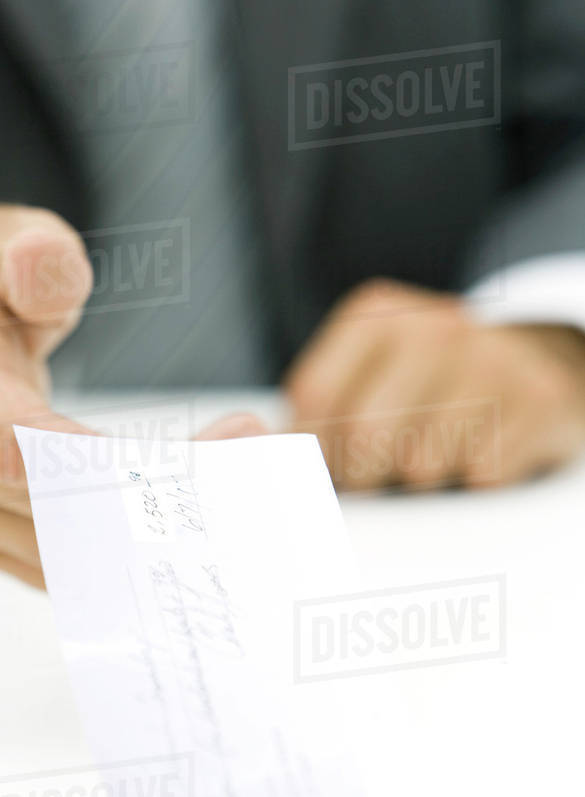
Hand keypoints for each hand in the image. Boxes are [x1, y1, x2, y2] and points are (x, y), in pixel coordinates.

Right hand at [0, 200, 264, 585]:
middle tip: (249, 454)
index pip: (9, 436)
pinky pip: (68, 568)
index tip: (172, 470)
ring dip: (162, 526)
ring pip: (74, 552)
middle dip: (162, 495)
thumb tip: (53, 278)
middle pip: (62, 509)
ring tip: (243, 476)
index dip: (85, 466)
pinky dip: (133, 551)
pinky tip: (197, 516)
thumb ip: (27, 252)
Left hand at [285, 279, 584, 490]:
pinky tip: (479, 452)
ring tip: (434, 456)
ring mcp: (490, 358)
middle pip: (364, 436)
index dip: (312, 450)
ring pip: (421, 465)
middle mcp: (432, 325)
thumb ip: (317, 406)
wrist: (539, 359)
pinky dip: (474, 481)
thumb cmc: (433, 381)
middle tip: (379, 476)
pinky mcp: (538, 397)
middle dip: (364, 476)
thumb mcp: (372, 370)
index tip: (326, 467)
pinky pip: (482, 475)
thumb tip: (256, 445)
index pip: (314, 396)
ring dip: (421, 482)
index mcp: (375, 314)